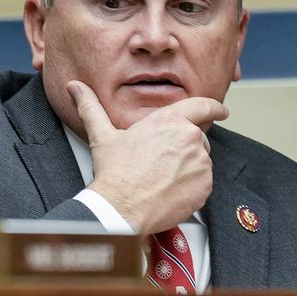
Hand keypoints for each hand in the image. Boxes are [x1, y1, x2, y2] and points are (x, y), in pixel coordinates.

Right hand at [72, 79, 224, 234]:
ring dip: (187, 169)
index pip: (202, 106)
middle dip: (184, 149)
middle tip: (162, 164)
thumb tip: (75, 87)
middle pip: (197, 139)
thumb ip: (91, 107)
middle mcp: (190, 138)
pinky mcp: (205, 186)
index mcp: (170, 120)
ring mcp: (200, 163)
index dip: (215, 107)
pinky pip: (203, 184)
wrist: (121, 208)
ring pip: (200, 162)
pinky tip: (170, 191)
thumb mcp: (102, 135)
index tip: (222, 110)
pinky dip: (191, 187)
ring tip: (161, 179)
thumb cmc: (114, 173)